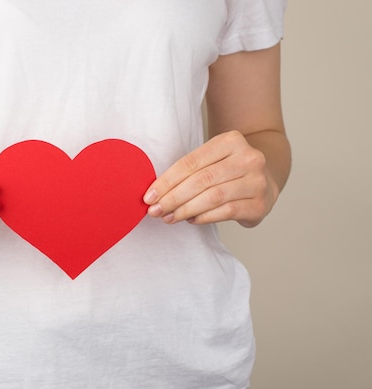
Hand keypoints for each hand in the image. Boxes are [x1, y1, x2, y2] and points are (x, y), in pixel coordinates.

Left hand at [143, 130, 278, 227]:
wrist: (267, 177)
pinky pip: (226, 212)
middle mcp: (249, 158)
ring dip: (185, 210)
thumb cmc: (228, 169)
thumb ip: (188, 171)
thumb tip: (155, 194)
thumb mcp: (212, 159)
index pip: (191, 162)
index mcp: (231, 140)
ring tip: (169, 217)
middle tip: (155, 210)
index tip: (149, 196)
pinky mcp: (260, 204)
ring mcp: (257, 181)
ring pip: (213, 197)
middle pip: (201, 180)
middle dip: (173, 198)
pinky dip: (204, 217)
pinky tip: (191, 219)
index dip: (167, 181)